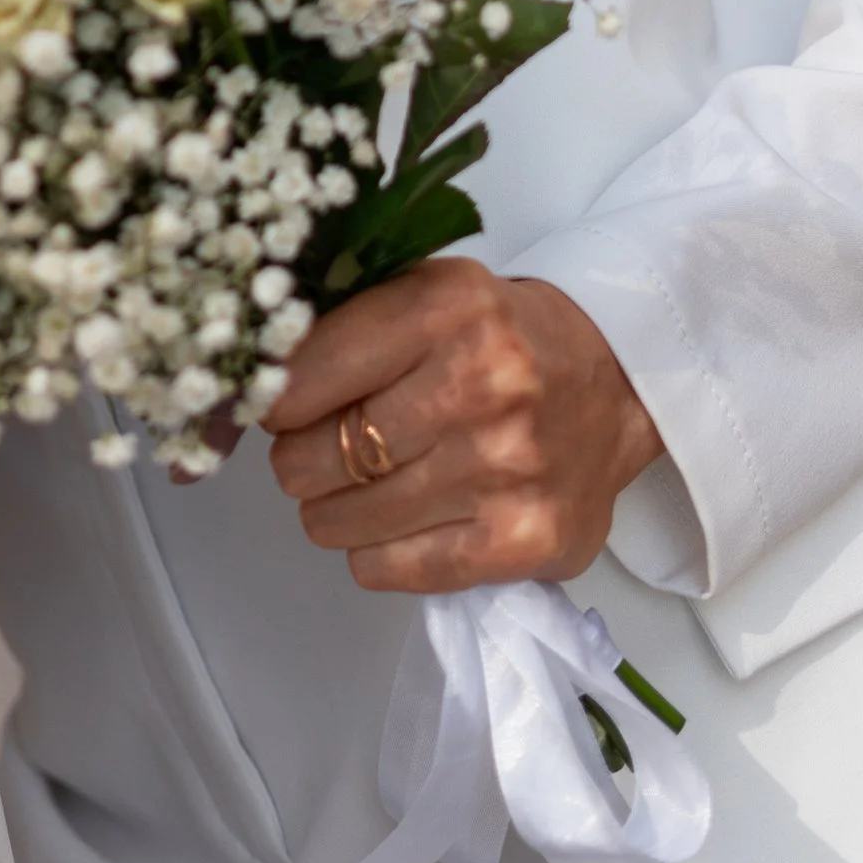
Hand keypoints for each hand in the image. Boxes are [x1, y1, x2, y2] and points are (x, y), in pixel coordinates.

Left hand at [262, 263, 662, 594]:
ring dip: (330, 510)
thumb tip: (245, 384)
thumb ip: (342, 326)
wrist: (617, 383)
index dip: (270, 400)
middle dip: (297, 458)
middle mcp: (480, 386)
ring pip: (344, 520)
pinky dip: (371, 553)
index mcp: (446, 307)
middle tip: (315, 450)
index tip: (271, 408)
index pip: (305, 374)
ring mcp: (505, 471)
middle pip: (316, 455)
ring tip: (355, 486)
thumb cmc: (499, 336)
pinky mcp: (524, 542)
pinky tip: (391, 524)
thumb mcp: (426, 292)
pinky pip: (392, 570)